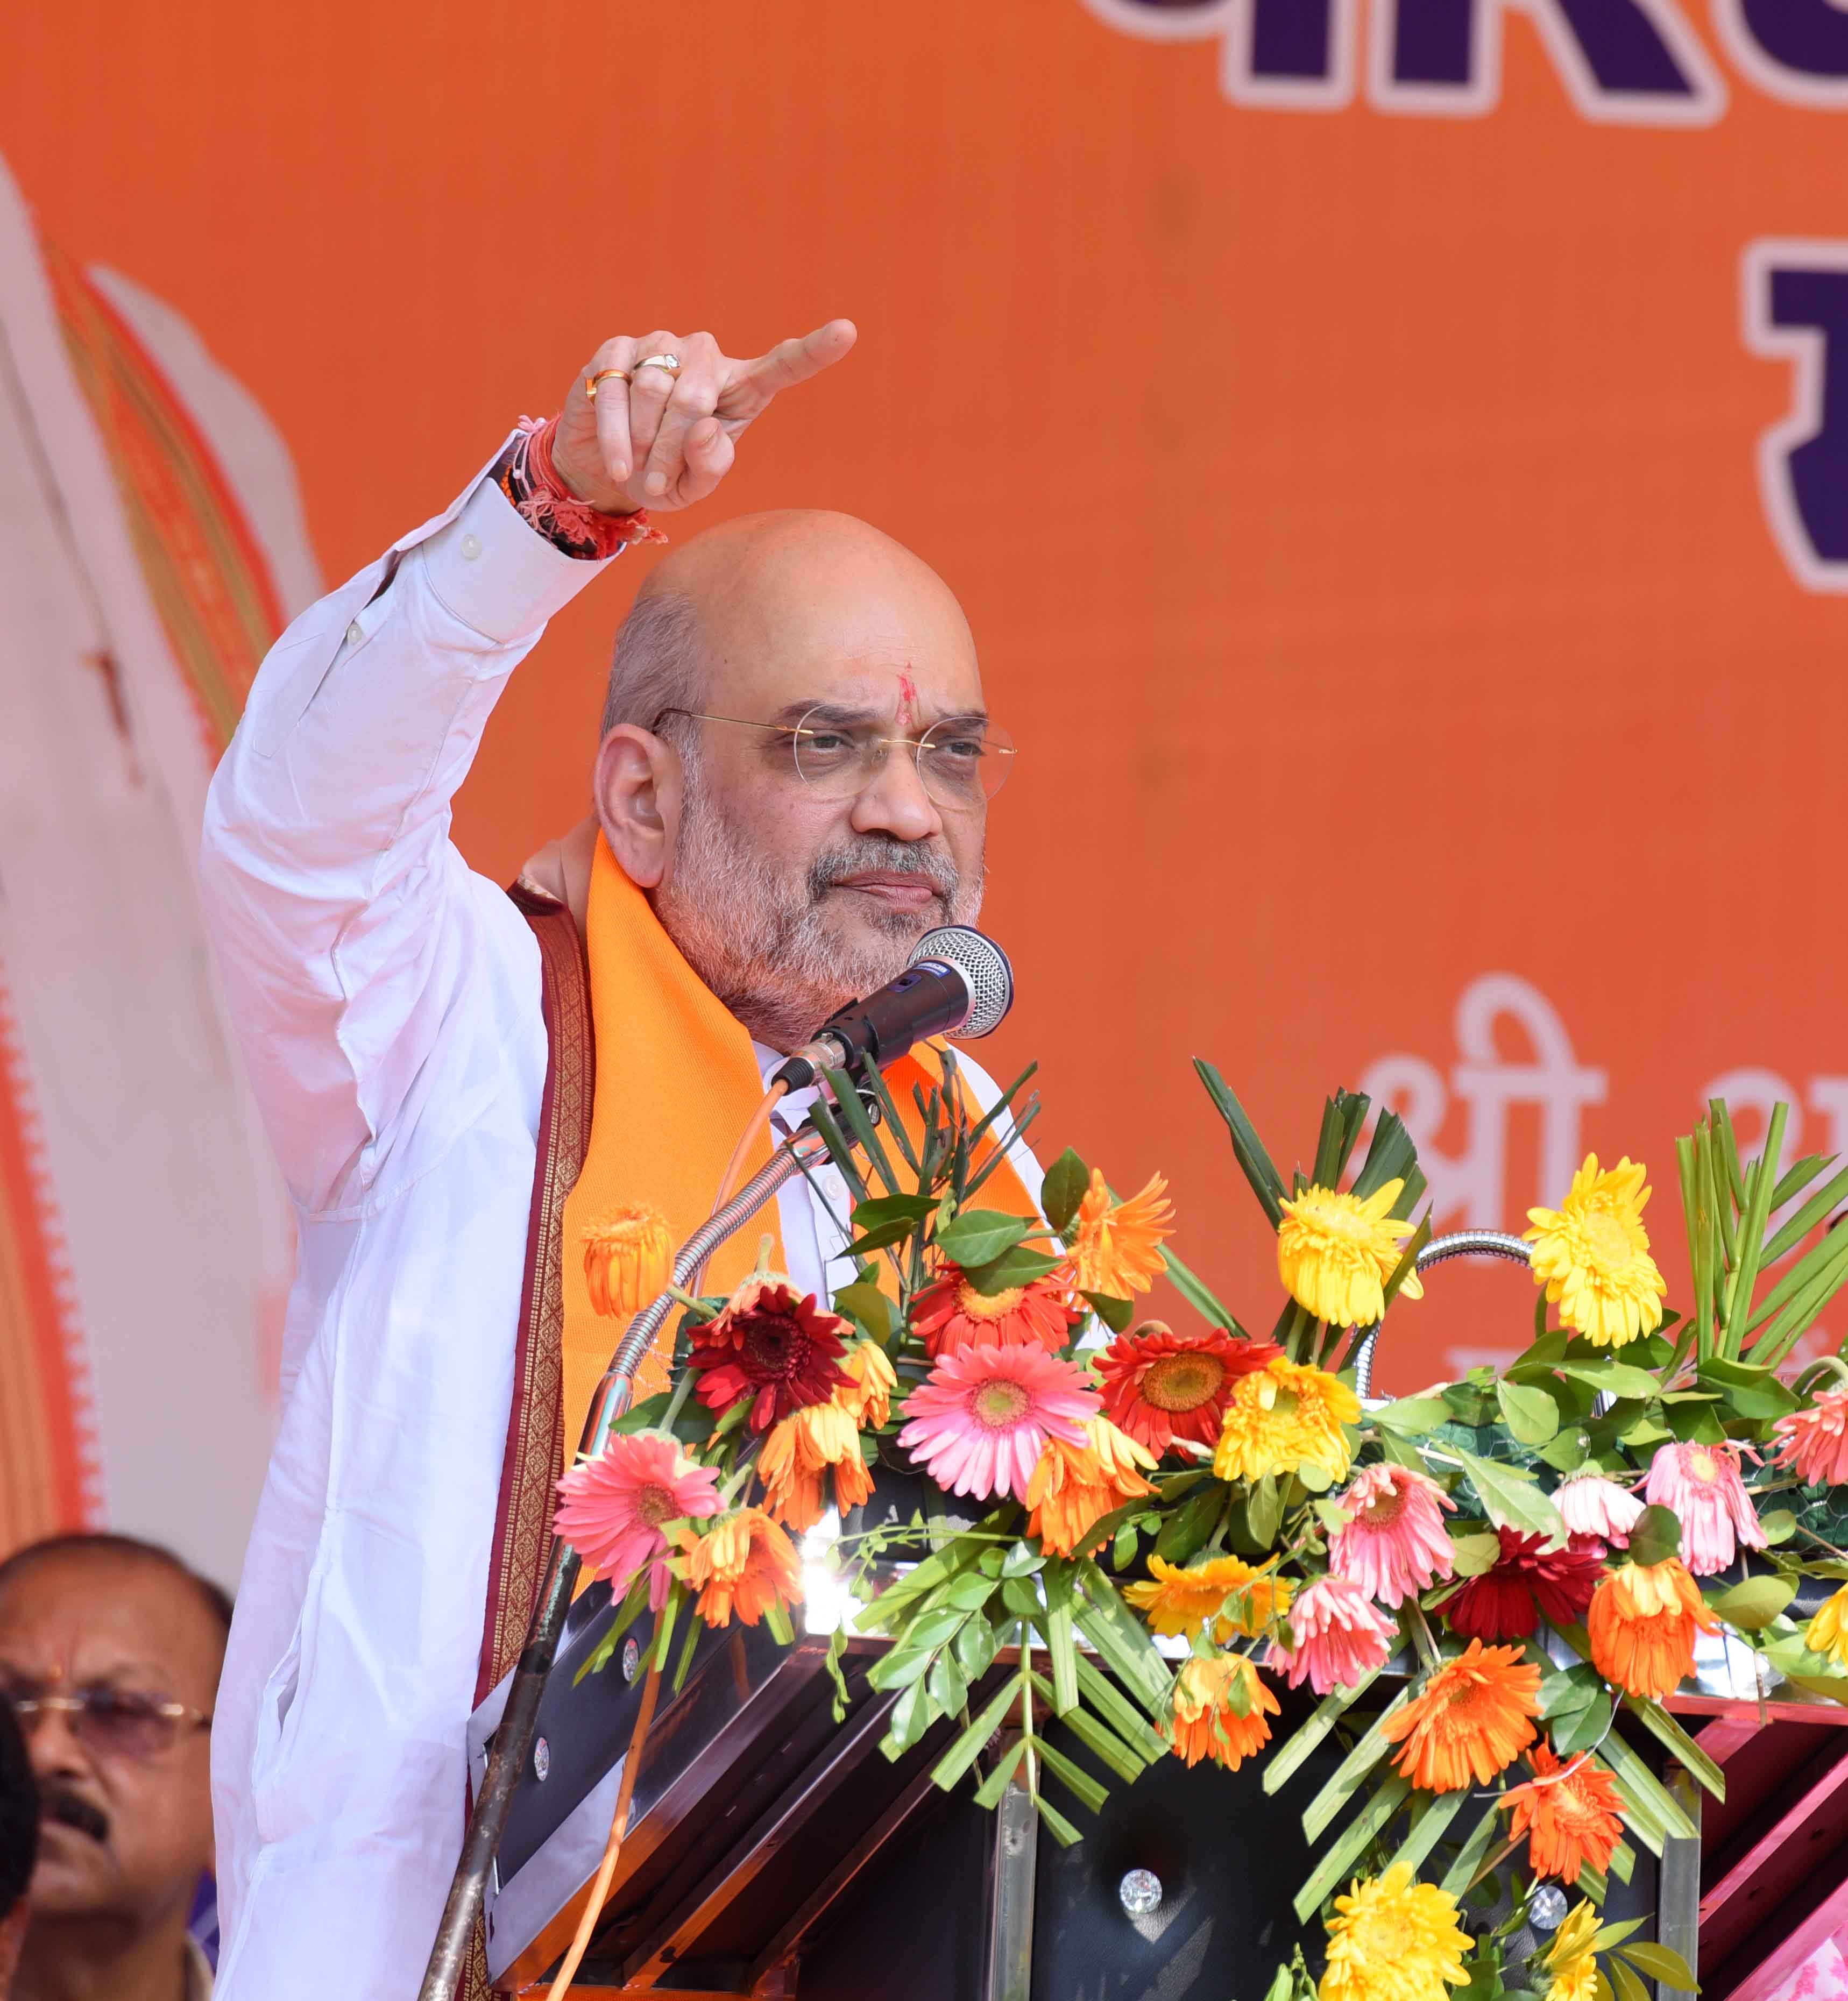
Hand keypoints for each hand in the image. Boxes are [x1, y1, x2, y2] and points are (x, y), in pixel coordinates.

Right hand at [550, 320, 856, 514]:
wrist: (606, 466)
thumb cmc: (663, 474)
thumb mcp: (695, 486)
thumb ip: (711, 465)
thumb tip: (704, 426)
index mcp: (741, 388)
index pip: (782, 366)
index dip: (814, 350)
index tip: (847, 331)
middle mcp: (705, 356)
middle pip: (695, 397)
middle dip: (673, 449)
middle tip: (661, 483)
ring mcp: (660, 345)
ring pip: (654, 391)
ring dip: (644, 444)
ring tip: (640, 470)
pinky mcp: (616, 350)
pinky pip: (615, 391)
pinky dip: (616, 437)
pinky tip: (620, 464)